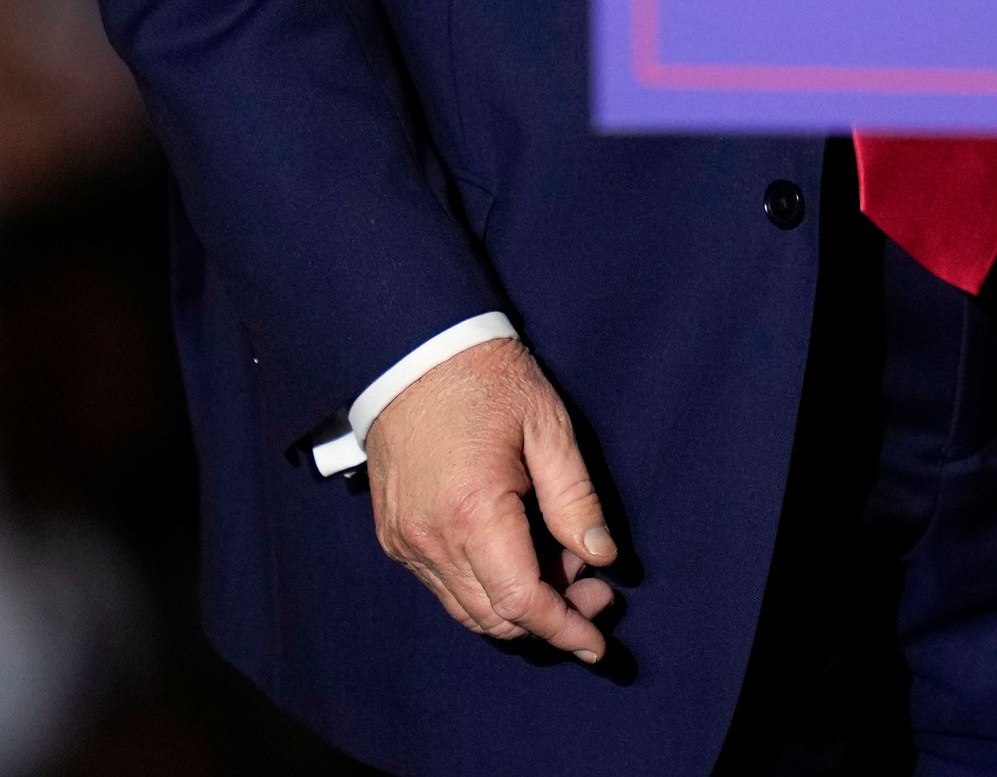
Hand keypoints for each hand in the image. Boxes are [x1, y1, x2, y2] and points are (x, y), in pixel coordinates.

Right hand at [361, 337, 618, 662]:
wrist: (411, 352)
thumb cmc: (486, 380)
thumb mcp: (547, 426)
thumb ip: (576, 499)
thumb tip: (601, 559)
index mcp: (474, 513)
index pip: (523, 604)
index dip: (564, 630)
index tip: (598, 644)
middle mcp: (432, 540)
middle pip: (495, 618)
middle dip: (550, 621)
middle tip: (594, 592)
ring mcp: (406, 542)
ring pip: (467, 610)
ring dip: (518, 609)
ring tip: (561, 571)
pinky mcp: (395, 536)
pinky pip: (442, 587)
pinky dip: (484, 590)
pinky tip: (517, 558)